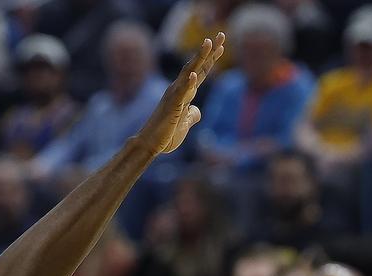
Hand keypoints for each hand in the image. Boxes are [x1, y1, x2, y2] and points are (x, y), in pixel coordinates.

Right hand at [134, 33, 225, 155]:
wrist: (149, 145)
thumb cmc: (165, 135)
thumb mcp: (184, 125)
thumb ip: (192, 115)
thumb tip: (197, 111)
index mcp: (184, 94)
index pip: (200, 72)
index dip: (211, 59)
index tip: (222, 46)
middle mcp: (178, 90)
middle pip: (197, 66)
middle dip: (210, 51)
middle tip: (221, 35)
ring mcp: (174, 96)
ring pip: (189, 72)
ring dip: (199, 58)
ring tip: (208, 43)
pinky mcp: (171, 106)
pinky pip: (180, 93)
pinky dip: (187, 83)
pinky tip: (193, 74)